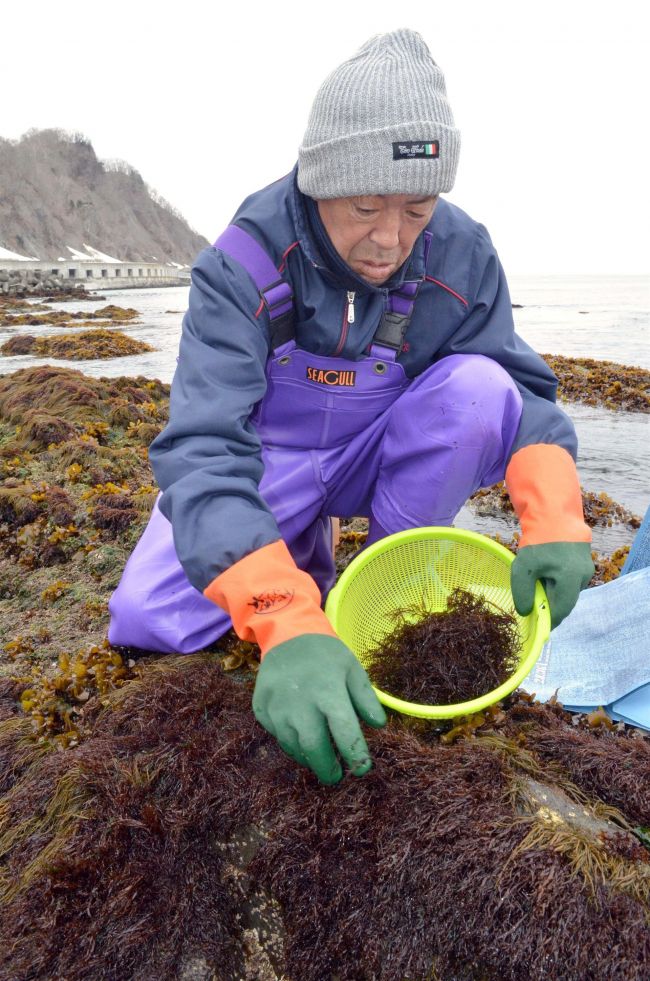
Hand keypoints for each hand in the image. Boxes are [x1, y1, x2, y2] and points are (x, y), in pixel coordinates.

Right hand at [252, 633, 386, 783]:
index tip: (362, 768)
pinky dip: (290, 741)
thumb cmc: (326, 655)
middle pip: (314, 747)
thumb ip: (366, 698)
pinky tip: (300, 735)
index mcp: (328, 691)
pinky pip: (276, 735)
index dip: (355, 754)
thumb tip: (379, 725)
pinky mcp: (261, 709)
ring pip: (293, 746)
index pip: (345, 732)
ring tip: (319, 756)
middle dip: (327, 768)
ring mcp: (276, 706)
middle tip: (336, 776)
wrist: (287, 636)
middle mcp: (300, 702)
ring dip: (308, 757)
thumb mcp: (352, 669)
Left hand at [510, 541, 594, 628]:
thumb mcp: (524, 569)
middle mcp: (582, 577)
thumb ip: (523, 594)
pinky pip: (569, 579)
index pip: (560, 611)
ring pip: (567, 590)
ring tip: (537, 582)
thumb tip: (526, 613)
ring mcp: (585, 568)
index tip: (536, 625)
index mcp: (571, 581)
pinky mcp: (583, 561)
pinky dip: (557, 581)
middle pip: (565, 601)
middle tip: (533, 605)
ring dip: (553, 592)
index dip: (548, 621)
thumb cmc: (538, 542)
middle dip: (550, 605)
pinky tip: (545, 572)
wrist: (554, 513)